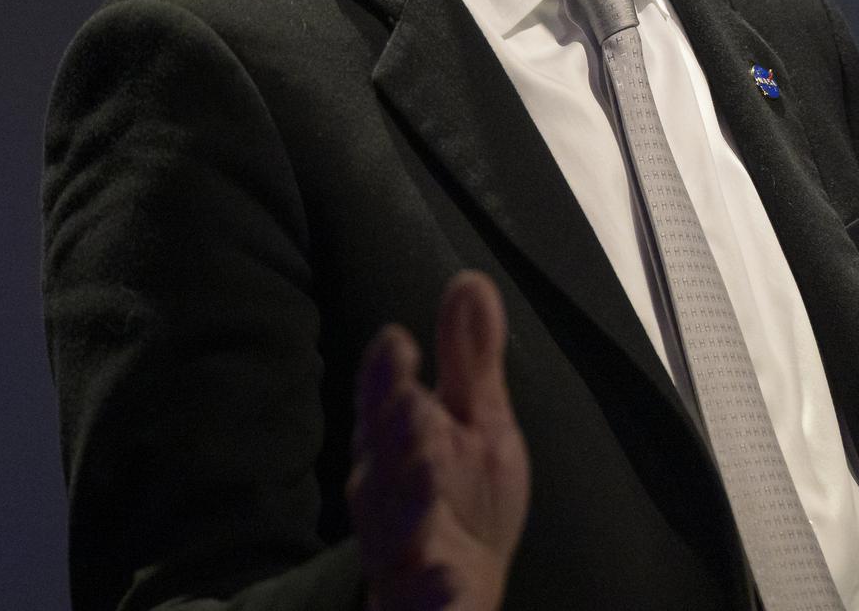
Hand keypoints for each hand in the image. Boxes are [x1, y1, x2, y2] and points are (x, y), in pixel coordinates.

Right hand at [348, 271, 530, 610]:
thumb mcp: (476, 423)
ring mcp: (402, 554)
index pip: (382, 406)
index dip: (385, 378)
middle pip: (382, 463)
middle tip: (408, 403)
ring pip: (393, 529)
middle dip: (392, 432)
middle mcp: (387, 497)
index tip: (397, 342)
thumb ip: (470, 359)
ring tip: (427, 471)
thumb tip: (470, 279)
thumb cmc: (463, 500)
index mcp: (396, 446)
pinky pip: (422, 601)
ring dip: (407, 500)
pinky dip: (432, 592)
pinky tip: (448, 580)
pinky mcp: (420, 603)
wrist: (457, 596)